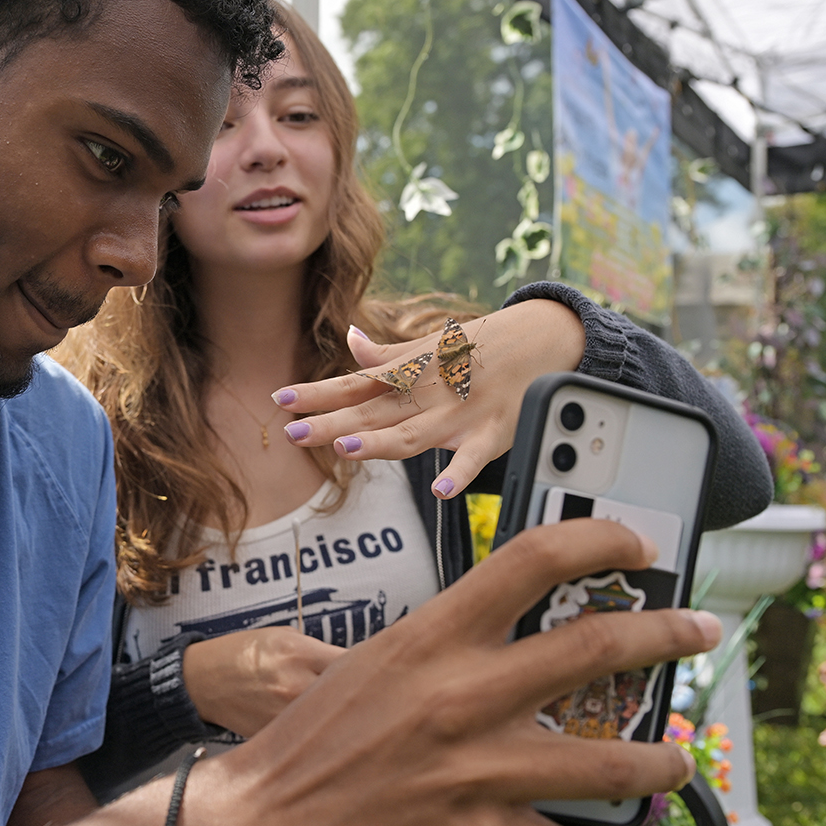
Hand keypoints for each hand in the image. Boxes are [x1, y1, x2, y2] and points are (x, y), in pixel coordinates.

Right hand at [177, 518, 721, 825]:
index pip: (533, 557)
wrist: (262, 821)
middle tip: (697, 631)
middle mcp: (463, 696)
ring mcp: (475, 771)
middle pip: (596, 645)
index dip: (600, 538)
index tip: (636, 545)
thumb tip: (524, 629)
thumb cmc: (316, 736)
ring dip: (655, 759)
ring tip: (674, 757)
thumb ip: (454, 641)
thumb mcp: (382, 661)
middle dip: (665, 632)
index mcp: (434, 637)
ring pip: (606, 761)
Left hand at [273, 299, 584, 497]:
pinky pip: (474, 457)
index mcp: (409, 375)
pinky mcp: (492, 432)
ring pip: (412, 434)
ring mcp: (458, 413)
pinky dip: (460, 473)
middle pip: (372, 412)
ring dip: (380, 443)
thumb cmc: (482, 346)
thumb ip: (389, 357)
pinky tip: (439, 489)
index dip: (317, 393)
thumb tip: (350, 342)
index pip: (354, 384)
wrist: (545, 336)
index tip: (280, 400)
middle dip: (332, 423)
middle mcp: (427, 393)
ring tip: (348, 450)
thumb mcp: (431, 347)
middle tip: (294, 433)